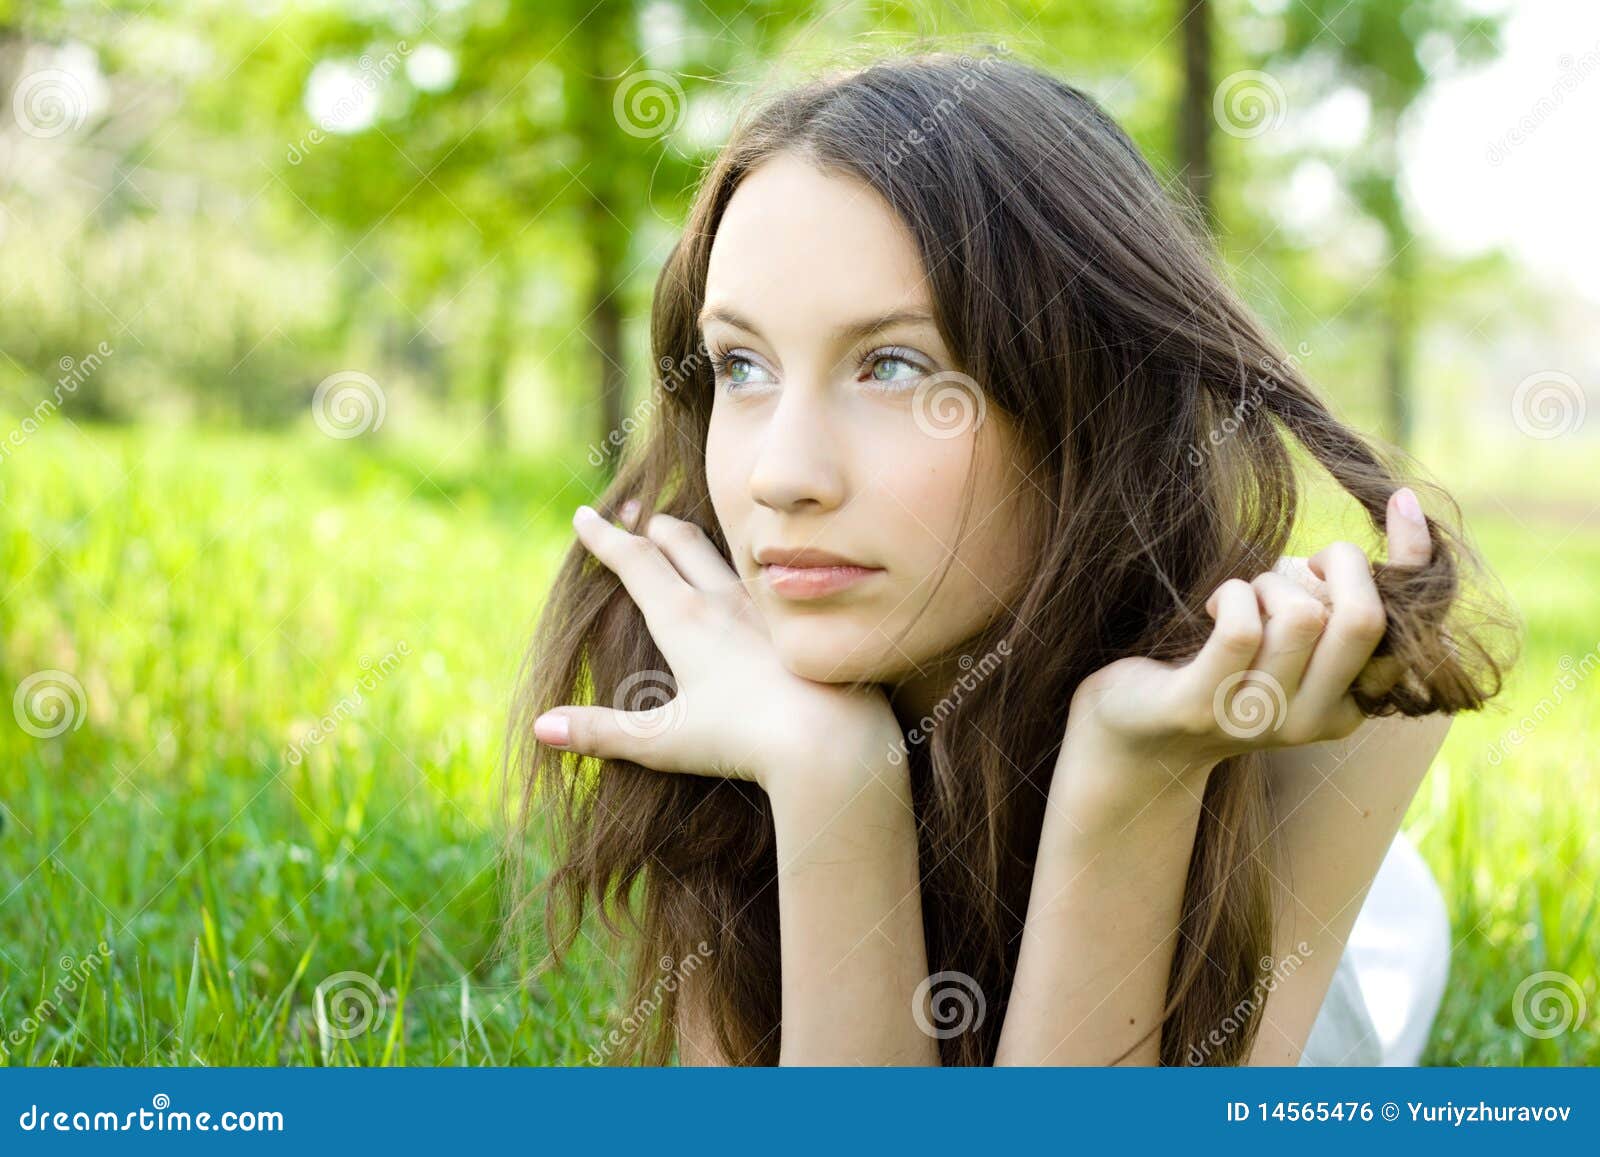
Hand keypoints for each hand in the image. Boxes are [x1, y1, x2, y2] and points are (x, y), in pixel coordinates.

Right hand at [531, 503, 905, 799]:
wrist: (831, 739)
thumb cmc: (742, 740)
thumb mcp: (663, 740)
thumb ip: (602, 733)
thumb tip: (539, 729)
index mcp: (684, 618)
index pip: (634, 561)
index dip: (603, 537)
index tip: (582, 515)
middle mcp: (725, 600)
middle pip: (680, 542)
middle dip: (649, 526)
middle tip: (631, 515)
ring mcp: (767, 608)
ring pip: (725, 555)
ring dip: (697, 541)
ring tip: (683, 539)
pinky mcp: (800, 625)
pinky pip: (766, 582)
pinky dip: (744, 570)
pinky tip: (751, 585)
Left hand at [1061, 487, 1432, 795]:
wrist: (1138, 734)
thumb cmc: (1221, 664)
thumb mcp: (1290, 635)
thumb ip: (1334, 601)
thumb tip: (1379, 529)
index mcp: (1350, 702)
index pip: (1404, 628)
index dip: (1413, 557)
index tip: (1400, 501)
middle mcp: (1315, 719)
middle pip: (1363, 620)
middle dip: (1336, 564)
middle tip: (1292, 566)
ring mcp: (1261, 718)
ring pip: (1302, 617)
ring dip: (1268, 584)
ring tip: (1243, 598)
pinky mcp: (1204, 705)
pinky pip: (1243, 629)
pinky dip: (1232, 597)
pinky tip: (1214, 608)